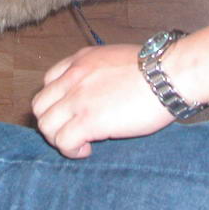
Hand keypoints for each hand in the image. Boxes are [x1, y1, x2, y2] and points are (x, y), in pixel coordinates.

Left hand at [32, 44, 173, 158]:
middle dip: (52, 122)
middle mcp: (73, 76)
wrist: (168, 74)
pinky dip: (71, 150)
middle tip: (72, 131)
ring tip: (80, 143)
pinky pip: (62, 141)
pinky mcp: (88, 120)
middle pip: (40, 105)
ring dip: (59, 138)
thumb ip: (99, 72)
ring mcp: (78, 98)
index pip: (48, 81)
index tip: (72, 112)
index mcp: (80, 60)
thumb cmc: (155, 69)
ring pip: (45, 125)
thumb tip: (100, 91)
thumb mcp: (116, 59)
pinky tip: (87, 149)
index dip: (57, 101)